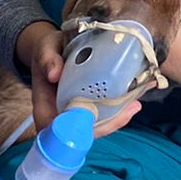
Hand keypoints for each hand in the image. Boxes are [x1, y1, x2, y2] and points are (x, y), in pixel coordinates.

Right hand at [16, 21, 141, 137]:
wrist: (53, 47)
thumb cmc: (47, 50)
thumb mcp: (44, 49)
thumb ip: (47, 59)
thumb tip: (54, 74)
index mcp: (45, 106)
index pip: (57, 129)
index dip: (74, 132)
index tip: (92, 122)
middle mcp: (61, 114)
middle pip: (83, 132)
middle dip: (108, 124)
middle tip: (130, 108)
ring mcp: (77, 111)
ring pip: (97, 124)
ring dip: (118, 117)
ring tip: (136, 103)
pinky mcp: (89, 105)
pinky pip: (104, 113)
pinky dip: (119, 107)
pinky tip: (136, 96)